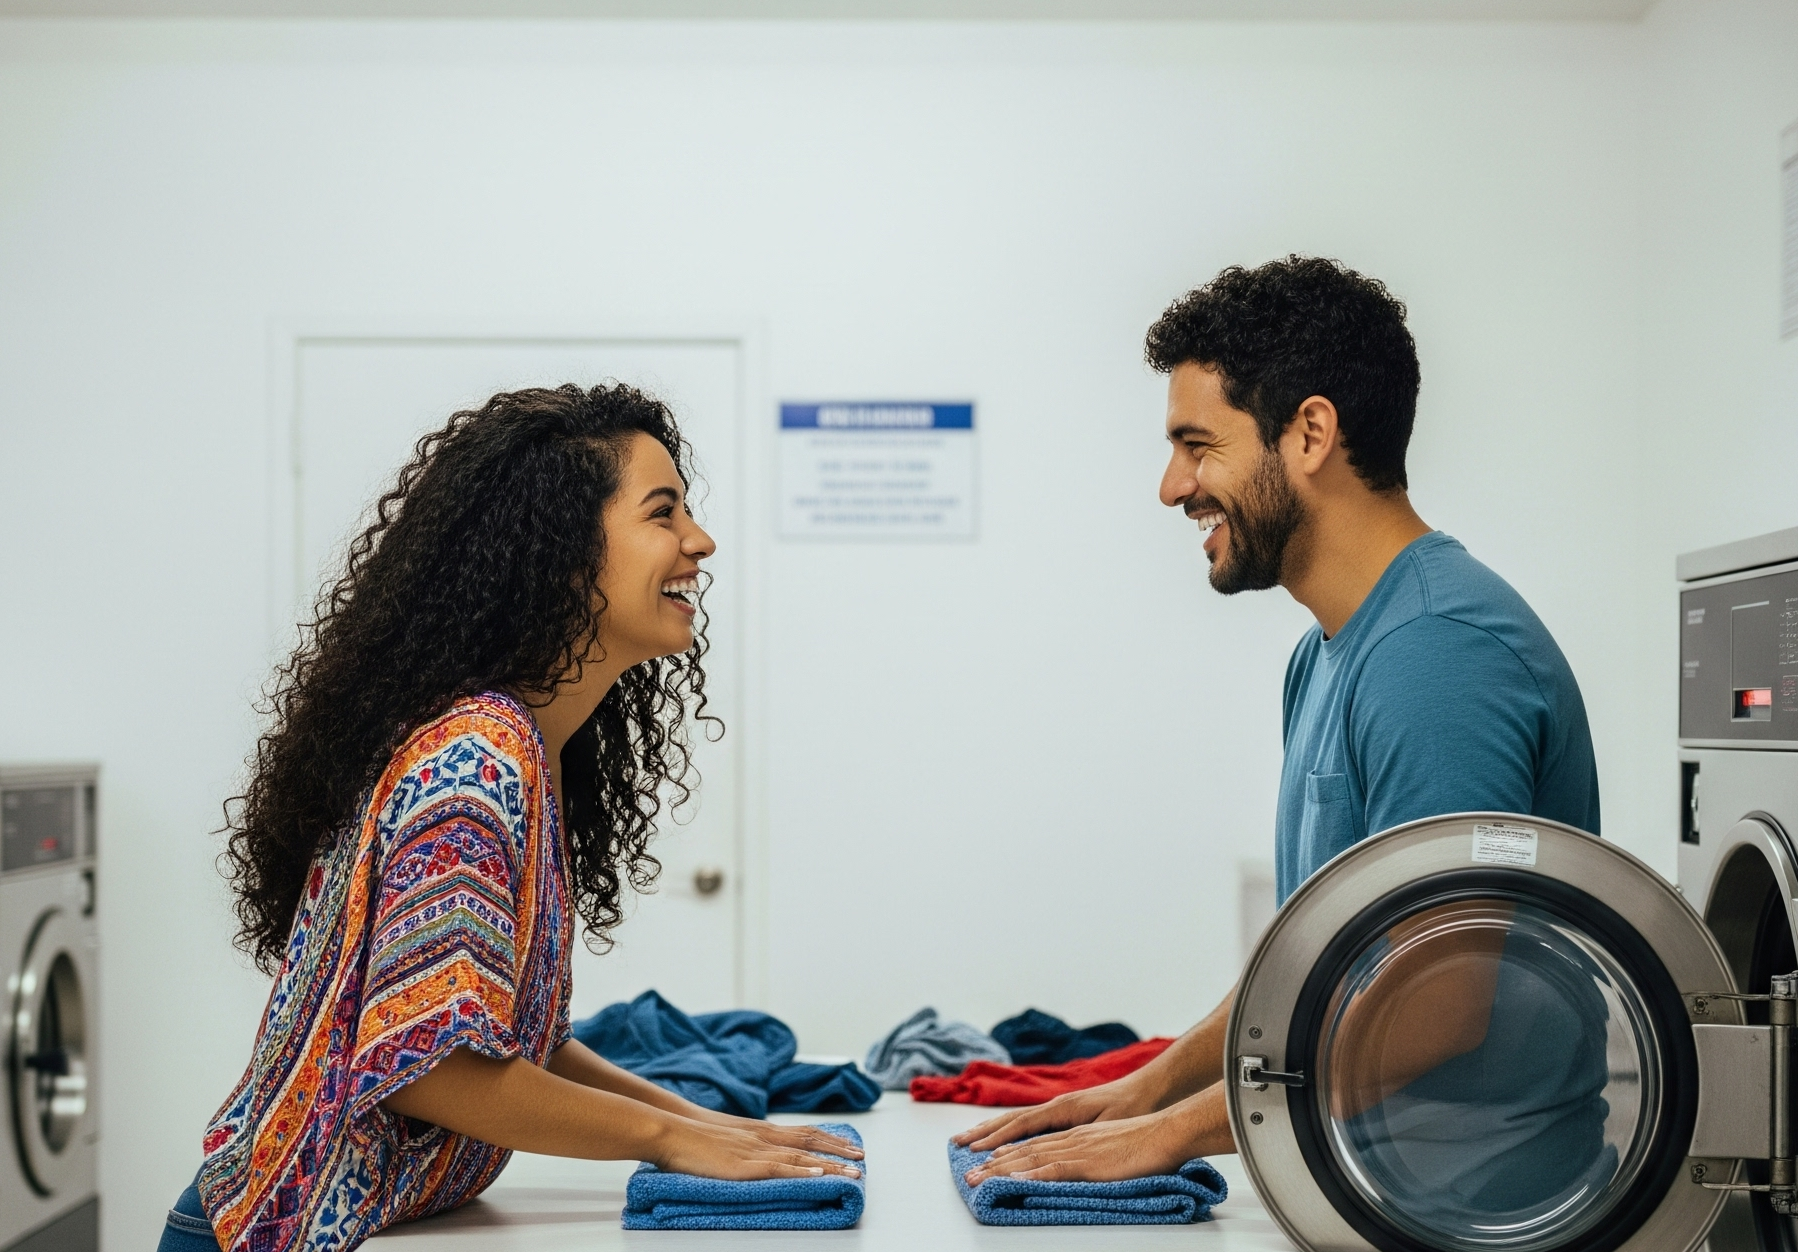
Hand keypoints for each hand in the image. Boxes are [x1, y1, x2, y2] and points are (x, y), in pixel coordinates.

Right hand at [650, 1118, 862, 1180]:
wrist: (671, 1129)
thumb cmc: (693, 1134)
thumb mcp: (728, 1136)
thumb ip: (747, 1143)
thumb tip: (760, 1152)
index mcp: (760, 1129)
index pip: (804, 1133)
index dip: (829, 1139)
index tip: (849, 1146)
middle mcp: (764, 1136)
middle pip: (811, 1141)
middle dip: (839, 1150)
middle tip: (862, 1158)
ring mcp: (756, 1150)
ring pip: (802, 1157)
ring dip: (831, 1164)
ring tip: (853, 1172)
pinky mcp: (744, 1165)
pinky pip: (779, 1169)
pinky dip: (801, 1172)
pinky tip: (818, 1175)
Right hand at [952, 1075, 1155, 1151]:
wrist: (1154, 1090)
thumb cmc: (1134, 1108)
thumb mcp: (1107, 1125)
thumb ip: (1076, 1136)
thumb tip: (1044, 1148)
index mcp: (1063, 1109)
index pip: (1020, 1125)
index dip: (995, 1139)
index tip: (973, 1150)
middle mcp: (1057, 1106)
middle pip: (1012, 1121)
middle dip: (984, 1133)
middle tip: (957, 1144)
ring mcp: (1061, 1108)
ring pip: (1020, 1119)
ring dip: (994, 1130)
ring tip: (971, 1137)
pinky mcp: (1068, 1112)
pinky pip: (1032, 1122)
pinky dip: (1013, 1129)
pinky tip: (1007, 1135)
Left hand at [963, 1109, 1194, 1185]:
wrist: (1168, 1130)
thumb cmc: (1147, 1140)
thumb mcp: (1111, 1144)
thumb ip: (1092, 1154)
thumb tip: (1080, 1168)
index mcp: (1075, 1133)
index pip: (1032, 1142)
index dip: (1005, 1150)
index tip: (983, 1158)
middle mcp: (1070, 1136)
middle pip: (1023, 1148)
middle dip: (992, 1160)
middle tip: (967, 1173)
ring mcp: (1078, 1147)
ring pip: (1031, 1158)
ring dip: (1001, 1169)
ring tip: (976, 1178)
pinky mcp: (1089, 1162)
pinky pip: (1055, 1169)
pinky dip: (1031, 1176)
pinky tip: (1013, 1182)